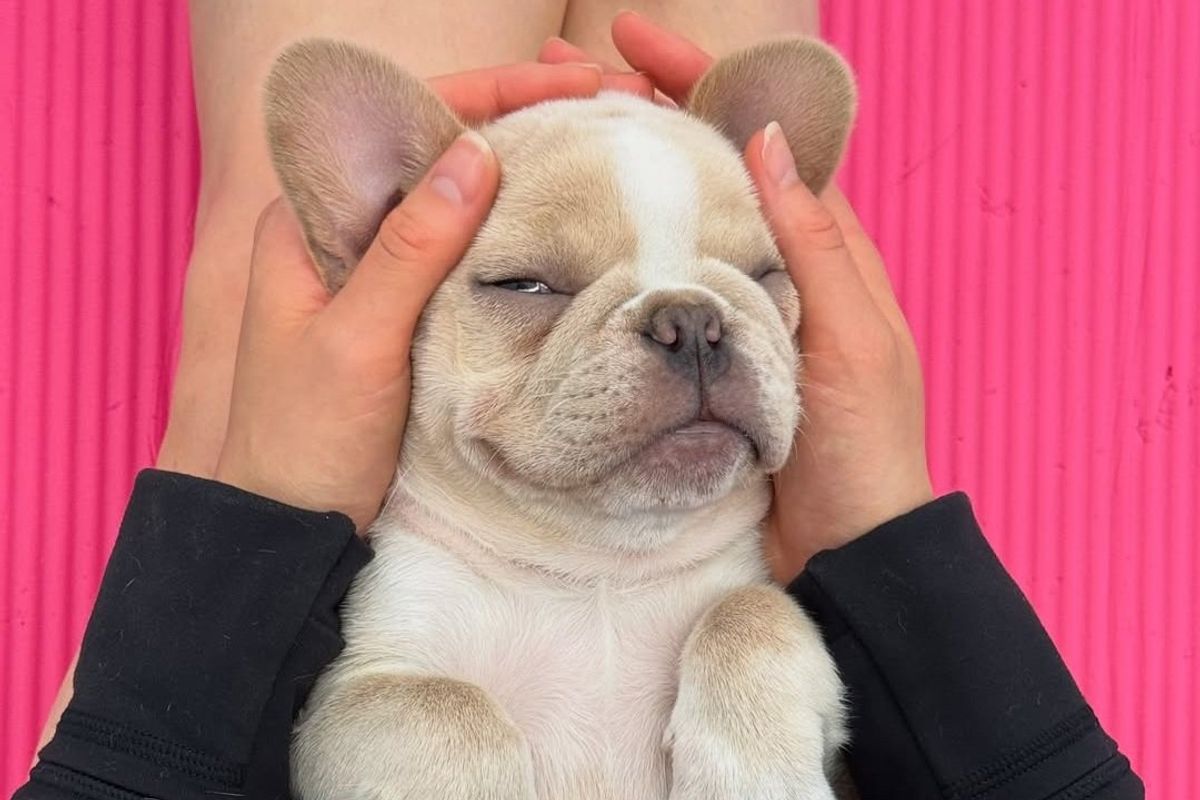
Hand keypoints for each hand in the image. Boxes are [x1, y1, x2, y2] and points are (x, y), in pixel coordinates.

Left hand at [215, 65, 649, 531]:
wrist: (294, 529)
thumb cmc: (305, 438)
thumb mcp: (357, 341)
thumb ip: (410, 248)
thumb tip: (474, 153)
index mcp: (309, 219)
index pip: (403, 122)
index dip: (487, 94)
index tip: (567, 83)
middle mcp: (345, 233)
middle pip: (438, 155)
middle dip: (519, 124)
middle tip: (606, 110)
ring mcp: (380, 274)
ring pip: (458, 204)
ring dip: (524, 177)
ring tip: (602, 155)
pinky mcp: (410, 315)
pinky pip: (466, 257)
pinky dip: (515, 238)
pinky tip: (565, 231)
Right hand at [543, 14, 933, 580]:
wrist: (846, 548)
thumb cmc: (865, 449)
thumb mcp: (849, 341)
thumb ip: (814, 246)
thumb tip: (768, 140)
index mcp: (822, 247)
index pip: (756, 135)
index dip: (697, 81)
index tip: (633, 43)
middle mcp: (772, 265)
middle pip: (703, 166)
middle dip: (640, 112)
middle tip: (565, 75)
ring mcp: (732, 309)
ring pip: (673, 220)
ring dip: (620, 170)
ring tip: (552, 131)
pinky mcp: (705, 355)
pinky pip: (661, 287)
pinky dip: (619, 248)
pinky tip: (571, 235)